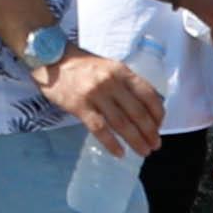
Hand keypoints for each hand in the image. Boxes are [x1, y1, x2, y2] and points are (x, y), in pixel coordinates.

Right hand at [40, 49, 165, 160]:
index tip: (160, 126)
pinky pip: (100, 129)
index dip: (158, 113)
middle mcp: (111, 82)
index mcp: (122, 71)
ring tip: (143, 151)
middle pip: (137, 112)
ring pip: (121, 123)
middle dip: (150, 132)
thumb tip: (147, 107)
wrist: (52, 59)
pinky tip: (119, 153)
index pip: (148, 94)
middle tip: (155, 145)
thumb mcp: (110, 67)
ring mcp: (95, 94)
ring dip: (135, 140)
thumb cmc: (83, 65)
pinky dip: (112, 143)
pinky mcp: (80, 106)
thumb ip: (126, 83)